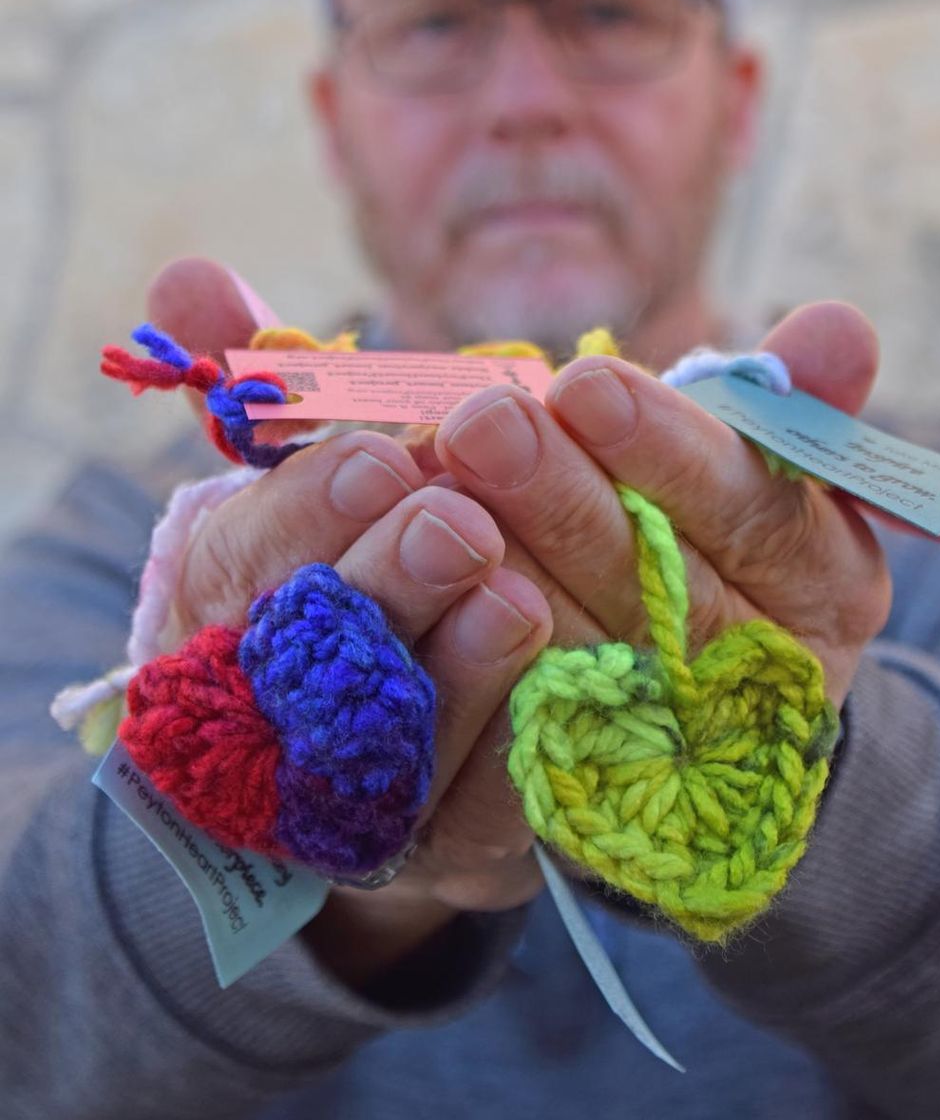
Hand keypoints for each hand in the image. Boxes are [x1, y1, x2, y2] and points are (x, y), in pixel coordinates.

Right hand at [146, 259, 555, 984]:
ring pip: (405, 737)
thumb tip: (191, 275)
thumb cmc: (365, 550)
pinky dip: (518, 748)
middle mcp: (281, 707)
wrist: (410, 709)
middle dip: (389, 581)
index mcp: (231, 601)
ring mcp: (366, 789)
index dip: (308, 510)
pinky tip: (567, 684)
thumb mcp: (322, 461)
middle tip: (455, 519)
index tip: (379, 455)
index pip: (246, 560)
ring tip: (513, 597)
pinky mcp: (460, 844)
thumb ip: (271, 379)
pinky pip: (485, 809)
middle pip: (324, 652)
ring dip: (459, 669)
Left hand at [433, 302, 891, 709]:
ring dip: (507, 576)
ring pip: (586, 661)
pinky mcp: (587, 799)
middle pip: (662, 589)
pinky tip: (410, 595)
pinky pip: (522, 740)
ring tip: (434, 496)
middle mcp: (764, 676)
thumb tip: (839, 324)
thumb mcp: (758, 465)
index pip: (753, 509)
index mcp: (826, 583)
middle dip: (564, 499)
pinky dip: (466, 665)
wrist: (689, 702)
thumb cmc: (710, 533)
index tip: (585, 382)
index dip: (667, 447)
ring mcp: (677, 749)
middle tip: (483, 421)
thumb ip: (781, 401)